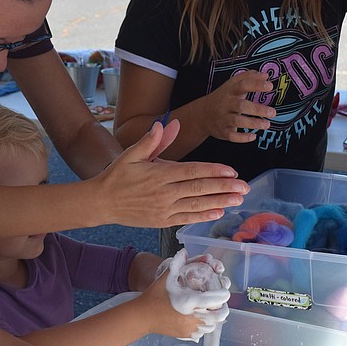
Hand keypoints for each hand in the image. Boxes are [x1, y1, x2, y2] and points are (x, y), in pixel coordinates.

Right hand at [96, 120, 248, 227]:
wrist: (101, 202)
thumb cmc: (117, 175)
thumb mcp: (131, 154)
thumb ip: (151, 140)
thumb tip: (165, 124)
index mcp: (159, 174)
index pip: (192, 172)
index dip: (214, 171)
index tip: (232, 171)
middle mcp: (164, 193)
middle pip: (199, 189)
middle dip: (224, 188)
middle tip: (245, 187)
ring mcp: (163, 209)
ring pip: (196, 205)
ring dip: (219, 202)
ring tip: (238, 200)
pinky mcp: (161, 221)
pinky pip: (186, 218)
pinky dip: (203, 216)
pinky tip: (218, 212)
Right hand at [137, 270, 225, 340]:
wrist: (142, 316)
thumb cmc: (154, 296)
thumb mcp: (165, 277)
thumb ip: (177, 263)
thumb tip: (184, 251)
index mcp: (189, 301)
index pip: (216, 300)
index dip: (223, 295)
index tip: (224, 291)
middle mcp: (191, 317)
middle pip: (219, 316)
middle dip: (223, 309)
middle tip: (221, 303)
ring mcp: (189, 328)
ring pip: (212, 326)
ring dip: (214, 318)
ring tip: (211, 310)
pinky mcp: (185, 335)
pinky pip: (202, 333)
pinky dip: (204, 327)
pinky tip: (200, 319)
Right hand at [196, 70, 276, 142]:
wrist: (202, 114)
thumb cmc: (223, 98)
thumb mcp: (232, 84)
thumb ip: (248, 77)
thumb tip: (265, 75)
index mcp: (230, 91)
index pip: (242, 85)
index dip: (256, 85)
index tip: (270, 86)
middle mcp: (226, 104)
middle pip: (241, 105)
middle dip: (257, 109)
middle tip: (272, 112)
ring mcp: (223, 118)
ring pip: (237, 121)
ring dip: (253, 123)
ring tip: (267, 124)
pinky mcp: (222, 131)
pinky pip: (232, 136)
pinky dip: (242, 138)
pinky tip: (253, 136)